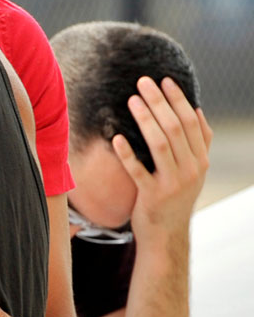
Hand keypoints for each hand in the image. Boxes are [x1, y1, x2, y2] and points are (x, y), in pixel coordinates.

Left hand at [116, 76, 211, 245]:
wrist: (167, 235)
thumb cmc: (174, 197)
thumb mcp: (193, 170)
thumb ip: (198, 144)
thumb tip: (197, 111)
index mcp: (201, 160)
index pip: (191, 122)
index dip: (178, 100)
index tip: (164, 80)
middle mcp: (191, 170)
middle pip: (175, 128)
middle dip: (159, 102)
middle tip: (143, 82)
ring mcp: (173, 183)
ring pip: (160, 144)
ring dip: (145, 119)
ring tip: (131, 100)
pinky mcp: (152, 196)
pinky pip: (138, 171)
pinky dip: (127, 154)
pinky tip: (116, 138)